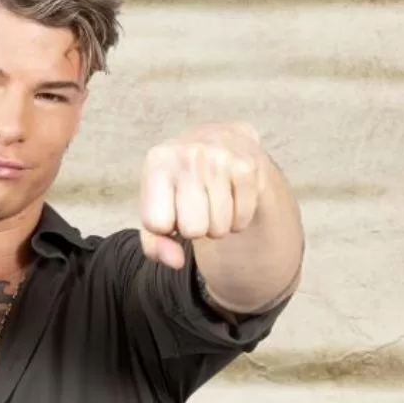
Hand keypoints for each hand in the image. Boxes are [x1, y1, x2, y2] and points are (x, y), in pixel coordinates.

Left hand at [139, 122, 268, 268]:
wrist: (219, 140)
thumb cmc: (179, 183)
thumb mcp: (156, 206)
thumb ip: (154, 243)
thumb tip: (175, 262)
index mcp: (158, 161)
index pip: (158, 224)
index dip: (167, 226)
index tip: (171, 208)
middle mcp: (189, 154)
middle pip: (193, 230)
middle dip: (195, 228)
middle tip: (196, 206)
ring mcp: (221, 158)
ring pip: (219, 228)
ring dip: (217, 225)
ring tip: (213, 201)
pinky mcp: (248, 167)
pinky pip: (242, 221)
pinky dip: (237, 219)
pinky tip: (232, 197)